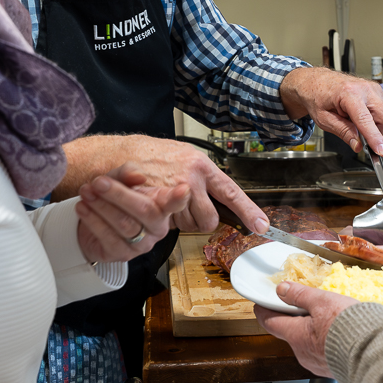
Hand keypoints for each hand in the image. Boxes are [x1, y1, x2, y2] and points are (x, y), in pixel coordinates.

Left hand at [75, 163, 189, 263]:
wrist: (94, 222)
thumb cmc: (114, 200)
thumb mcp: (120, 180)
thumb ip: (127, 174)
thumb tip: (137, 175)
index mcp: (162, 207)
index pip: (174, 203)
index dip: (179, 198)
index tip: (184, 189)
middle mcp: (157, 228)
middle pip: (144, 210)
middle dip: (119, 194)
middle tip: (99, 182)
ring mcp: (142, 244)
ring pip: (124, 223)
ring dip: (101, 205)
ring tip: (86, 191)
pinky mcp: (123, 255)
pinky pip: (108, 237)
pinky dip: (92, 220)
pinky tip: (83, 207)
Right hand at [106, 135, 268, 233]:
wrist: (121, 156)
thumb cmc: (153, 156)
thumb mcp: (185, 157)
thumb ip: (203, 177)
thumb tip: (222, 197)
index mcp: (202, 166)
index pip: (231, 192)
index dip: (249, 211)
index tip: (262, 226)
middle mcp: (191, 178)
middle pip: (209, 220)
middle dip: (199, 220)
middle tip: (186, 208)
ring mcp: (173, 192)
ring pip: (189, 225)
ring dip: (180, 220)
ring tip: (168, 201)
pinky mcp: (157, 204)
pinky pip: (170, 225)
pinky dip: (164, 221)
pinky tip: (157, 206)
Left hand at [254, 282, 359, 377]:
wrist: (375, 354)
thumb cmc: (351, 328)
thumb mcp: (322, 301)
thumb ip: (300, 295)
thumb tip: (283, 290)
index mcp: (296, 336)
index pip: (269, 322)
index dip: (264, 310)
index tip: (261, 303)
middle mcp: (303, 353)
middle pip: (290, 331)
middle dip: (294, 318)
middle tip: (303, 303)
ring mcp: (317, 363)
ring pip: (307, 342)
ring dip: (312, 329)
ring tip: (329, 316)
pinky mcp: (333, 369)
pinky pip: (323, 351)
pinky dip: (326, 340)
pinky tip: (339, 332)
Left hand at [278, 67, 382, 155]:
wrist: (317, 81)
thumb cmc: (318, 97)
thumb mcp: (324, 120)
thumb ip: (343, 132)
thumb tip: (358, 145)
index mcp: (348, 93)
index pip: (365, 120)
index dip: (375, 138)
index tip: (381, 151)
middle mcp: (364, 88)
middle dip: (377, 134)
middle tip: (362, 139)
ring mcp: (373, 88)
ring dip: (376, 126)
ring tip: (356, 123)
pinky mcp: (376, 90)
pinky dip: (375, 119)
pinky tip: (360, 117)